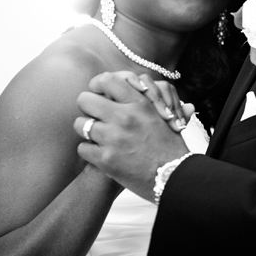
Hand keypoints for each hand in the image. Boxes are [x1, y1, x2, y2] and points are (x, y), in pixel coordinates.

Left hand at [74, 72, 189, 202]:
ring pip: (80, 124)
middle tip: (95, 116)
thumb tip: (151, 89)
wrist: (175, 176)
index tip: (99, 94)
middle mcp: (124, 117)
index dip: (97, 85)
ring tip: (97, 137)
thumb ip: (150, 101)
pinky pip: (82, 148)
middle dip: (88, 108)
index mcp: (139, 103)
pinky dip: (89, 152)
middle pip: (85, 100)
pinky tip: (99, 154)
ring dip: (87, 130)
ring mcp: (113, 137)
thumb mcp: (164, 117)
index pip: (106, 80)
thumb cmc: (171, 147)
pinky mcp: (106, 159)